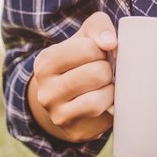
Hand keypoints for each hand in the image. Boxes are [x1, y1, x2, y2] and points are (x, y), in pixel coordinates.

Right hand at [27, 11, 117, 143]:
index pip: (87, 48)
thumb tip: (110, 42)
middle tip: (102, 72)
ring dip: (110, 89)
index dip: (102, 49)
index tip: (98, 54)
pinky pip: (100, 114)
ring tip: (104, 85)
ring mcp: (56, 112)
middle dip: (108, 70)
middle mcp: (45, 89)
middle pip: (97, 72)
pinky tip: (104, 100)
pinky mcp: (71, 129)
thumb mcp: (85, 38)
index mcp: (46, 62)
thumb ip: (98, 27)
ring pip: (99, 97)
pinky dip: (109, 104)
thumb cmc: (81, 62)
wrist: (67, 101)